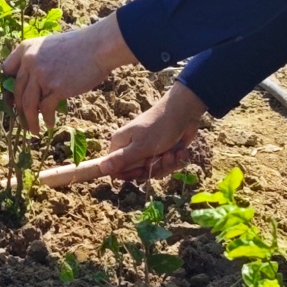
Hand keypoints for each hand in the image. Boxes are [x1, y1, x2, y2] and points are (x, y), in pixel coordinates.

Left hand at [2, 16, 137, 131]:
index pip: (6, 70)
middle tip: (21, 120)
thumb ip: (38, 61)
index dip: (7, 86)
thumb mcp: (50, 47)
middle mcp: (30, 61)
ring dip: (29, 120)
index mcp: (26, 49)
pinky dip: (46, 119)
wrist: (98, 47)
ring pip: (28, 104)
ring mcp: (41, 75)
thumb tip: (32, 84)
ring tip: (33, 130)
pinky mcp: (55, 87)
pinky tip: (49, 124)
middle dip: (18, 109)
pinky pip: (45, 108)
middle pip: (17, 91)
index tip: (12, 99)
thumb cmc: (79, 47)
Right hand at [39, 82, 209, 187]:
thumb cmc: (160, 126)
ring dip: (166, 164)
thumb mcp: (142, 146)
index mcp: (118, 145)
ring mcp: (145, 150)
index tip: (116, 175)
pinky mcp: (159, 151)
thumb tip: (101, 171)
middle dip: (151, 169)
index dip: (125, 175)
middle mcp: (129, 148)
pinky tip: (180, 150)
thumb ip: (123, 160)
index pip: (112, 169)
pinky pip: (163, 166)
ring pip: (151, 171)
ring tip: (173, 152)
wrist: (186, 111)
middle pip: (134, 174)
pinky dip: (173, 160)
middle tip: (161, 157)